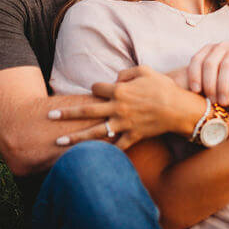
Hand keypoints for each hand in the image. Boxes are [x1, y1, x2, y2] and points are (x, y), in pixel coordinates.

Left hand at [47, 66, 189, 149]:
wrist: (178, 109)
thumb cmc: (163, 87)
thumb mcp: (145, 70)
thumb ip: (126, 72)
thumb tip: (115, 78)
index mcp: (119, 90)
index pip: (97, 88)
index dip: (95, 88)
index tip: (97, 89)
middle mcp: (117, 108)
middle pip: (86, 111)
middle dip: (66, 114)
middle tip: (49, 116)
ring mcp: (124, 124)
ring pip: (94, 132)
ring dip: (75, 137)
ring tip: (58, 142)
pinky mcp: (132, 136)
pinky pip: (116, 146)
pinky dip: (104, 152)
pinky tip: (90, 158)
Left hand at [187, 41, 228, 105]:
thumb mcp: (215, 73)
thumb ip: (203, 80)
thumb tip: (183, 96)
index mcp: (209, 49)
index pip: (197, 60)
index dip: (194, 75)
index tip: (195, 91)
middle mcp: (222, 46)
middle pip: (210, 64)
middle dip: (209, 84)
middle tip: (212, 102)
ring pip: (226, 66)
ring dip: (223, 85)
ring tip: (224, 102)